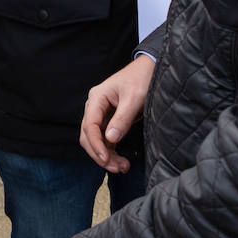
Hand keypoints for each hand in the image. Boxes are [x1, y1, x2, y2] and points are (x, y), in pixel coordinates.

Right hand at [80, 54, 153, 172]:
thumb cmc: (141, 79)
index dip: (96, 145)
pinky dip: (111, 152)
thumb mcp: (134, 99)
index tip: (105, 159)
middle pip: (88, 136)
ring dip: (106, 156)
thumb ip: (122, 119)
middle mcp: (95, 107)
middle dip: (100, 154)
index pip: (90, 126)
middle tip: (116, 168)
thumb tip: (111, 139)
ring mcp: (101, 114)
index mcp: (97, 98)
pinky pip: (105, 140)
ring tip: (122, 167)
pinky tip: (121, 161)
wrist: (150, 70)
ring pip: (96, 141)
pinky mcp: (109, 121)